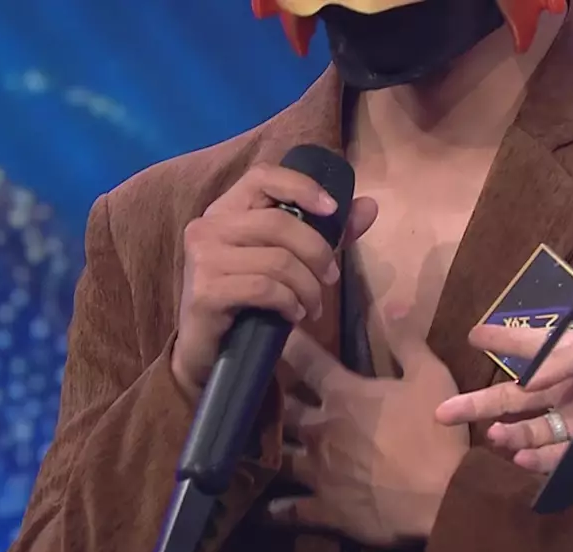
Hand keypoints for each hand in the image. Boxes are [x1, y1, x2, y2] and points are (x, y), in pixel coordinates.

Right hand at [172, 162, 379, 397]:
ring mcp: (202, 258)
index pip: (262, 176)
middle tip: (331, 280)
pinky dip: (289, 302)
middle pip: (278, 223)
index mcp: (225, 210)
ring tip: (312, 306)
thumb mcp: (286, 262)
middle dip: (318, 253)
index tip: (333, 210)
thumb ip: (325, 233)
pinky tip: (293, 315)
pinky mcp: (206, 291)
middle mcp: (207, 227)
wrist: (208, 354)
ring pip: (277, 260)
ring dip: (308, 287)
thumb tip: (369, 206)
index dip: (301, 186)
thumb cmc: (247, 302)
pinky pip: (265, 289)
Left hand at [266, 313, 468, 545]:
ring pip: (277, 456)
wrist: (441, 498)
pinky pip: (289, 510)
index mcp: (344, 395)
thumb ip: (407, 342)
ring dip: (262, 450)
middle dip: (266, 397)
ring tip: (243, 446)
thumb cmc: (435, 434)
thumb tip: (391, 306)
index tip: (268, 330)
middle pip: (282, 408)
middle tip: (250, 390)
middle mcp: (320, 429)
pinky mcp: (323, 507)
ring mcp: (317, 470)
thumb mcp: (432, 378)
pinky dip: (273, 509)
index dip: (287, 343)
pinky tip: (259, 508)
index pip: (306, 360)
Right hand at [436, 324, 572, 472]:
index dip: (500, 339)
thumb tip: (527, 382)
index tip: (472, 335)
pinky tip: (521, 460)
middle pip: (516, 398)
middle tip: (440, 412)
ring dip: (512, 435)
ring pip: (536, 431)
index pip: (527, 345)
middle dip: (478, 405)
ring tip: (492, 439)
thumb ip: (568, 356)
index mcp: (572, 355)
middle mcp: (571, 387)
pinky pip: (568, 457)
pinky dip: (543, 461)